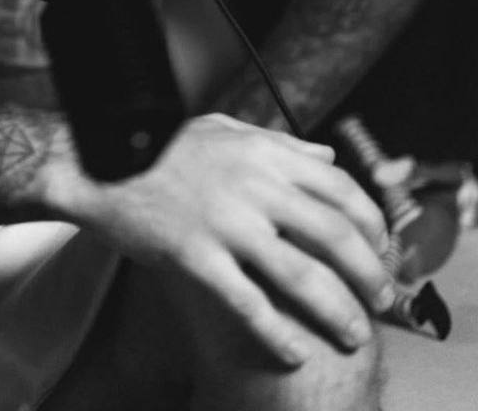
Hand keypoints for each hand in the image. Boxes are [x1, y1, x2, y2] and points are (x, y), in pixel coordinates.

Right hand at [51, 113, 394, 366]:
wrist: (97, 165)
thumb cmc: (158, 147)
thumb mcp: (223, 129)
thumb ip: (279, 143)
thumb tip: (327, 155)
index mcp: (261, 152)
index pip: (339, 187)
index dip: (372, 223)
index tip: (383, 247)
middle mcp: (251, 185)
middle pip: (334, 235)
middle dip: (370, 274)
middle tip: (383, 298)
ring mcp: (224, 222)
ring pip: (302, 276)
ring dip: (338, 311)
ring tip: (353, 332)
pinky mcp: (194, 256)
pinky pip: (248, 304)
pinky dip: (276, 334)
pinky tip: (292, 351)